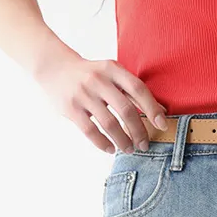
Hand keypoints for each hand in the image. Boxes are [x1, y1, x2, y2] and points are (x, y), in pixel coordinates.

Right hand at [36, 50, 168, 151]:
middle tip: (144, 144)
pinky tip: (110, 149)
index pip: (138, 89)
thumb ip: (131, 89)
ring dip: (122, 140)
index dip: (152, 108)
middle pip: (125, 110)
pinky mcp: (70, 108)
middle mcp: (98, 80)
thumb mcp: (110, 73)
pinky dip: (102, 143)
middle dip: (138, 131)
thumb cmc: (90, 74)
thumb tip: (160, 111)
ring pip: (109, 123)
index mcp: (112, 68)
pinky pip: (90, 131)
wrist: (54, 68)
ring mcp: (83, 94)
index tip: (162, 125)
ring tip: (129, 149)